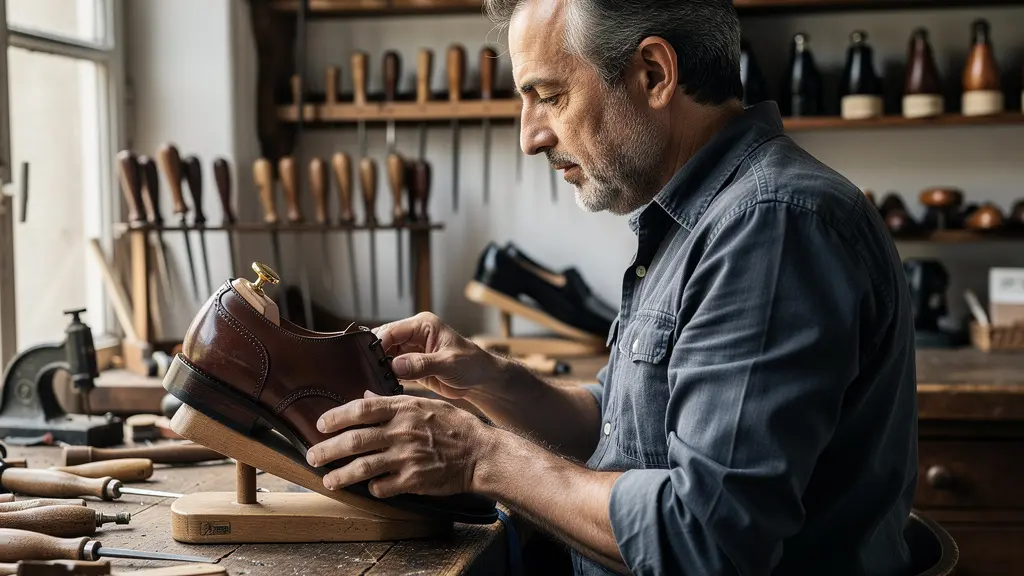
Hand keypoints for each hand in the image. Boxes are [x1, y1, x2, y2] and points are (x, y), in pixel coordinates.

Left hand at [307, 391, 494, 497]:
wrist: (481, 453)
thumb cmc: (457, 427)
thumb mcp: (427, 404)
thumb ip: (394, 402)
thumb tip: (366, 396)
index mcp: (405, 409)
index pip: (362, 410)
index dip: (336, 417)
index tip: (320, 424)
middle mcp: (402, 432)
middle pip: (355, 440)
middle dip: (328, 450)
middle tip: (312, 456)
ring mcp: (407, 457)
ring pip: (363, 467)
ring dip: (341, 475)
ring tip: (328, 479)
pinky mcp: (414, 481)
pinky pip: (383, 487)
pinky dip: (373, 488)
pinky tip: (369, 488)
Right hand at [371, 312, 499, 398]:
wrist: (481, 381)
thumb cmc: (472, 365)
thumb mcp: (448, 363)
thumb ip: (421, 364)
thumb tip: (395, 366)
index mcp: (423, 325)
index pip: (393, 330)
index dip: (379, 343)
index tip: (370, 360)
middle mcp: (415, 335)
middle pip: (386, 341)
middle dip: (376, 355)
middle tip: (369, 372)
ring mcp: (412, 350)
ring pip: (386, 356)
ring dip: (380, 367)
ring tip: (374, 379)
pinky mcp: (412, 366)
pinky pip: (393, 369)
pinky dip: (387, 376)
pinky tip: (382, 385)